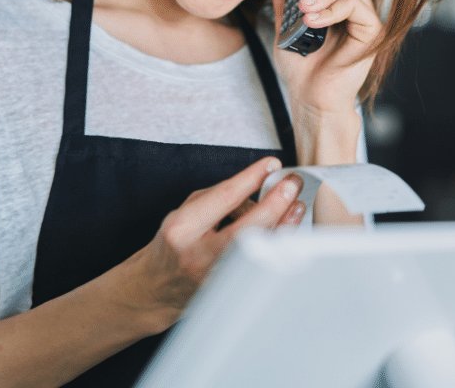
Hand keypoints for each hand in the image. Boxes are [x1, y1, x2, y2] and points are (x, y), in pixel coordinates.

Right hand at [135, 157, 304, 323]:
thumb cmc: (175, 243)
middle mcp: (198, 255)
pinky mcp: (230, 291)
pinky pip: (260, 264)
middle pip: (247, 228)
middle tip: (292, 184)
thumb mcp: (186, 212)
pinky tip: (286, 230)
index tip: (272, 164)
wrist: (157, 287)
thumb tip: (260, 186)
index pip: (223, 198)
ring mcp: (216, 278)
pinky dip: (275, 244)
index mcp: (182, 229)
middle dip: (275, 203)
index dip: (251, 178)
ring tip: (297, 204)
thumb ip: (220, 198)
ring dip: (283, 224)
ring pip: (259, 249)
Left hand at [272, 0, 382, 116]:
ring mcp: (365, 17)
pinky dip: (331, 10)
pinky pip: (355, 5)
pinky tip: (313, 23)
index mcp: (338, 0)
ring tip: (305, 10)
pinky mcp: (372, 31)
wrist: (311, 98)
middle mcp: (356, 5)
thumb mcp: (286, 26)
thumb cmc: (301, 67)